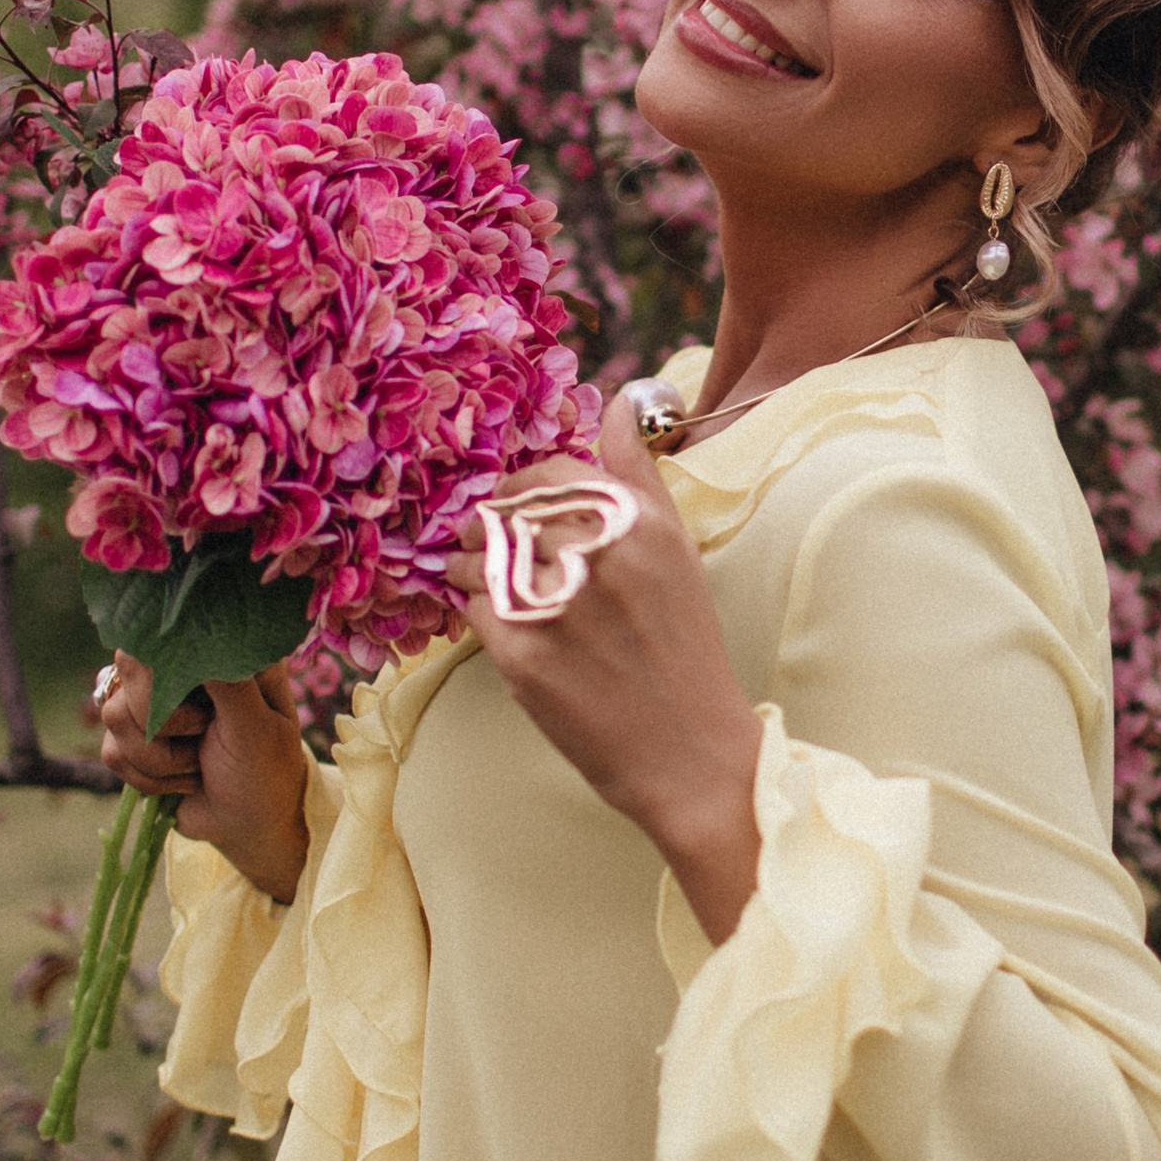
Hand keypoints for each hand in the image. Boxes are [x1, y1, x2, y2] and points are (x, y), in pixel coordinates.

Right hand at [97, 655, 309, 904]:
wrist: (250, 825)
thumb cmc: (266, 772)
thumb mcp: (258, 729)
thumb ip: (230, 684)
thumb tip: (200, 644)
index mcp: (219, 650)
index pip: (165, 631)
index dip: (164, 670)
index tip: (197, 709)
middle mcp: (182, 666)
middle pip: (127, 669)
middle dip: (164, 723)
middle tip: (204, 737)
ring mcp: (153, 701)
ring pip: (113, 715)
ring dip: (160, 758)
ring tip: (199, 765)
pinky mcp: (133, 737)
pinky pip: (110, 751)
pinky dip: (149, 779)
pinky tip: (184, 780)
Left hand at [451, 394, 764, 944]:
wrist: (691, 754)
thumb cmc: (684, 650)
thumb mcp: (676, 550)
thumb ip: (639, 475)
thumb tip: (616, 406)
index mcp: (637, 521)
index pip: (547, 473)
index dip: (521, 490)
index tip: (518, 509)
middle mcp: (596, 553)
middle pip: (504, 511)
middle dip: (487, 526)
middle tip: (487, 547)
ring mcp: (555, 603)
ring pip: (476, 555)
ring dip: (469, 566)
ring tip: (485, 585)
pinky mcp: (522, 654)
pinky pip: (470, 608)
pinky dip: (474, 613)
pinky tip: (499, 627)